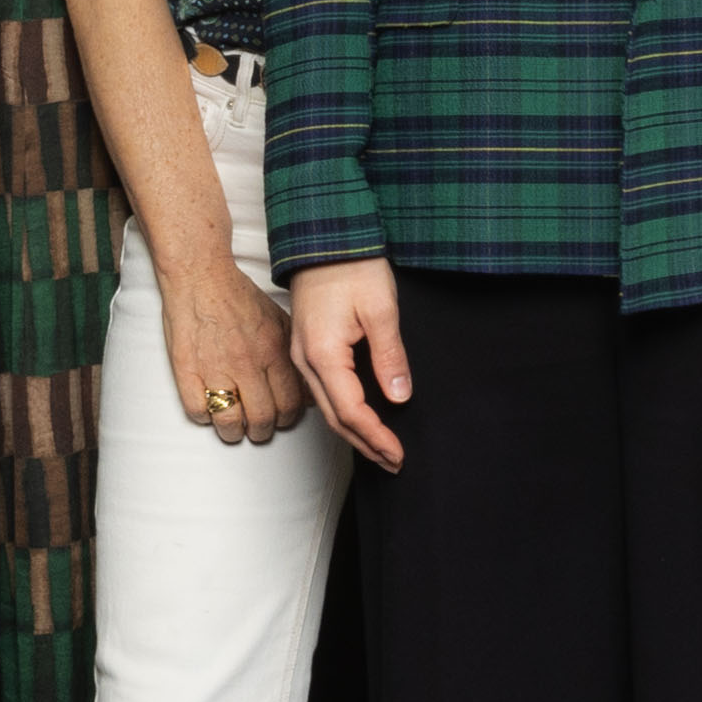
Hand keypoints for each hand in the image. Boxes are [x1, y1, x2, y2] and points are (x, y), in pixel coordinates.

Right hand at [161, 242, 308, 446]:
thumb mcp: (279, 321)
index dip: (288, 418)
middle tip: (259, 428)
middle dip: (263, 431)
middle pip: (262, 418)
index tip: (283, 418)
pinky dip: (204, 416)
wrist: (200, 276)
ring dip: (234, 431)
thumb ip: (293, 356)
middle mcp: (247, 363)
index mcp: (273, 351)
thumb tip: (307, 389)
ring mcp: (214, 368)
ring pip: (230, 421)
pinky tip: (208, 409)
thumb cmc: (239, 298)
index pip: (290, 403)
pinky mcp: (186, 369)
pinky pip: (197, 410)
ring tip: (235, 428)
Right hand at [291, 259, 410, 471]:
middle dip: (366, 445)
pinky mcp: (307, 349)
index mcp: (323, 354)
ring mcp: (302, 356)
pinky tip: (362, 419)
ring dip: (354, 433)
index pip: (351, 411)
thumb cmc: (353, 267)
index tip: (398, 454)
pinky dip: (345, 413)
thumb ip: (390, 356)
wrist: (325, 238)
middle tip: (394, 463)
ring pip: (327, 408)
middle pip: (335, 418)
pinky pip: (324, 392)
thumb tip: (399, 397)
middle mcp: (305, 361)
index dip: (376, 436)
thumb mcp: (381, 310)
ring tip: (382, 450)